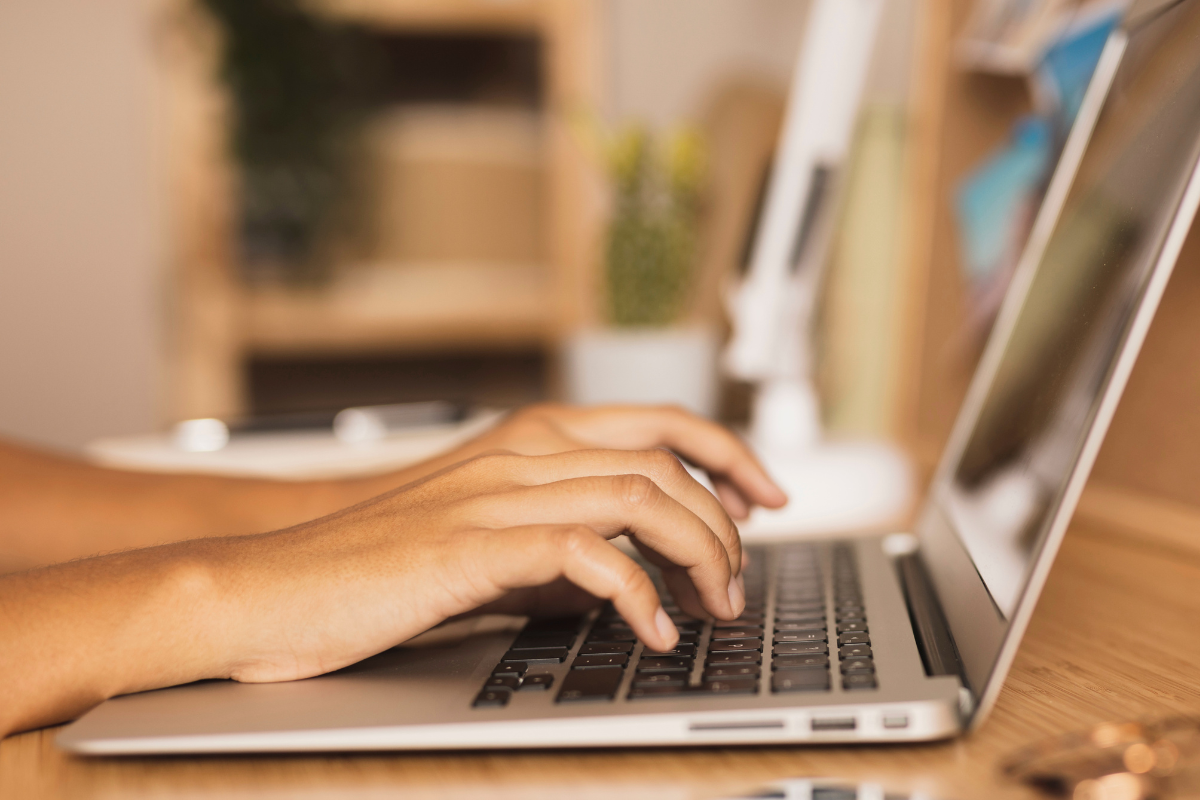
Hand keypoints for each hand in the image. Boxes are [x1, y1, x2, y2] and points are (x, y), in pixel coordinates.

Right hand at [212, 447, 745, 683]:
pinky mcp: (472, 545)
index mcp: (529, 442)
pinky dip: (637, 596)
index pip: (658, 424)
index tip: (765, 499)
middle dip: (724, 524)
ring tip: (712, 610)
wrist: (274, 585)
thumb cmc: (377, 570)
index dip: (727, 454)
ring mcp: (497, 493)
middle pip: (664, 463)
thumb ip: (558, 547)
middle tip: (738, 583)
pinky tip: (651, 634)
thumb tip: (629, 579)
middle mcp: (521, 454)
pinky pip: (585, 554)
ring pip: (639, 498)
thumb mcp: (486, 547)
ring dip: (697, 555)